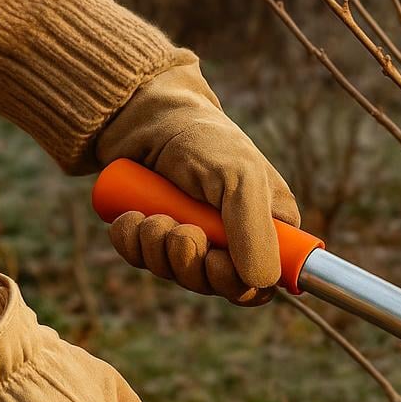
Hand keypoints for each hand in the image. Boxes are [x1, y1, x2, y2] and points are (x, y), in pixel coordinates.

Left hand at [96, 57, 298, 305]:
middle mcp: (234, 238)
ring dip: (158, 250)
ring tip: (152, 216)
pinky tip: (131, 219)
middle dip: (190, 263)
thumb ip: (256, 231)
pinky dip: (132, 245)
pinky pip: (143, 262)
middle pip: (216, 286)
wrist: (145, 115)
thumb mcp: (239, 179)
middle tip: (179, 231)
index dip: (236, 283)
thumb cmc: (203, 139)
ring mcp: (193, 240)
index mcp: (269, 227)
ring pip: (178, 276)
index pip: (261, 284)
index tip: (215, 261)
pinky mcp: (156, 236)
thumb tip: (261, 283)